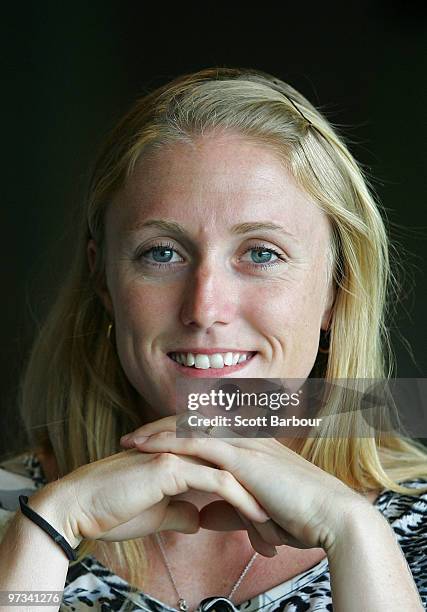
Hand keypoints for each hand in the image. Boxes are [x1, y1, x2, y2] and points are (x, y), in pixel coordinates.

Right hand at [34, 447, 269, 548]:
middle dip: (261, 499)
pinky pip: (219, 482)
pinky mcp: (173, 465)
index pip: (228, 472)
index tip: (265, 526)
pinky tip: (257, 519)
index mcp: (186, 457)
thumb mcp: (157, 514)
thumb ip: (181, 511)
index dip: (248, 498)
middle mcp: (187, 449)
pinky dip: (242, 501)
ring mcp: (181, 453)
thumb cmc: (114, 510)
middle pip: (237, 470)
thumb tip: (199, 519)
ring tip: (275, 529)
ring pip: (234, 473)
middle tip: (279, 529)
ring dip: (258, 501)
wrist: (80, 507)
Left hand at [120, 415, 368, 552]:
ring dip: (156, 433)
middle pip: (191, 424)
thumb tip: (205, 516)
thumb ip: (229, 510)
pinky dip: (169, 442)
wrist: (332, 516)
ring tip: (128, 442)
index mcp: (249, 447)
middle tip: (131, 439)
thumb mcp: (256, 513)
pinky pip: (196, 442)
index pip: (205, 432)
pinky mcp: (241, 456)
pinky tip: (147, 446)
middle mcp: (244, 438)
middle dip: (159, 428)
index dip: (175, 435)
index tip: (150, 445)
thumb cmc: (301, 516)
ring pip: (189, 429)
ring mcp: (243, 443)